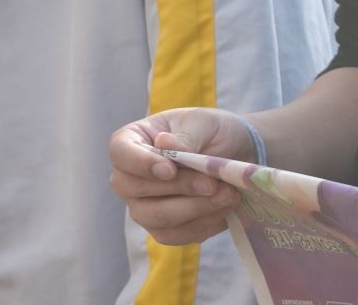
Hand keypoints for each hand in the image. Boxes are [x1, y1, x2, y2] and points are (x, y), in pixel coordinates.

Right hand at [107, 107, 254, 244]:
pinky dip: (204, 223)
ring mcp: (143, 206)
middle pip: (136, 190)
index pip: (120, 153)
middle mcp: (130, 178)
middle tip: (213, 183)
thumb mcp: (202, 123)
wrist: (236, 153)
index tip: (170, 170)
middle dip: (180, 187)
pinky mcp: (164, 229)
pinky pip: (176, 235)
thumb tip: (165, 146)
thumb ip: (184, 137)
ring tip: (228, 194)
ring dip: (196, 208)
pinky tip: (225, 207)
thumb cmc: (211, 132)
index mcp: (133, 140)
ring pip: (157, 218)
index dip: (141, 164)